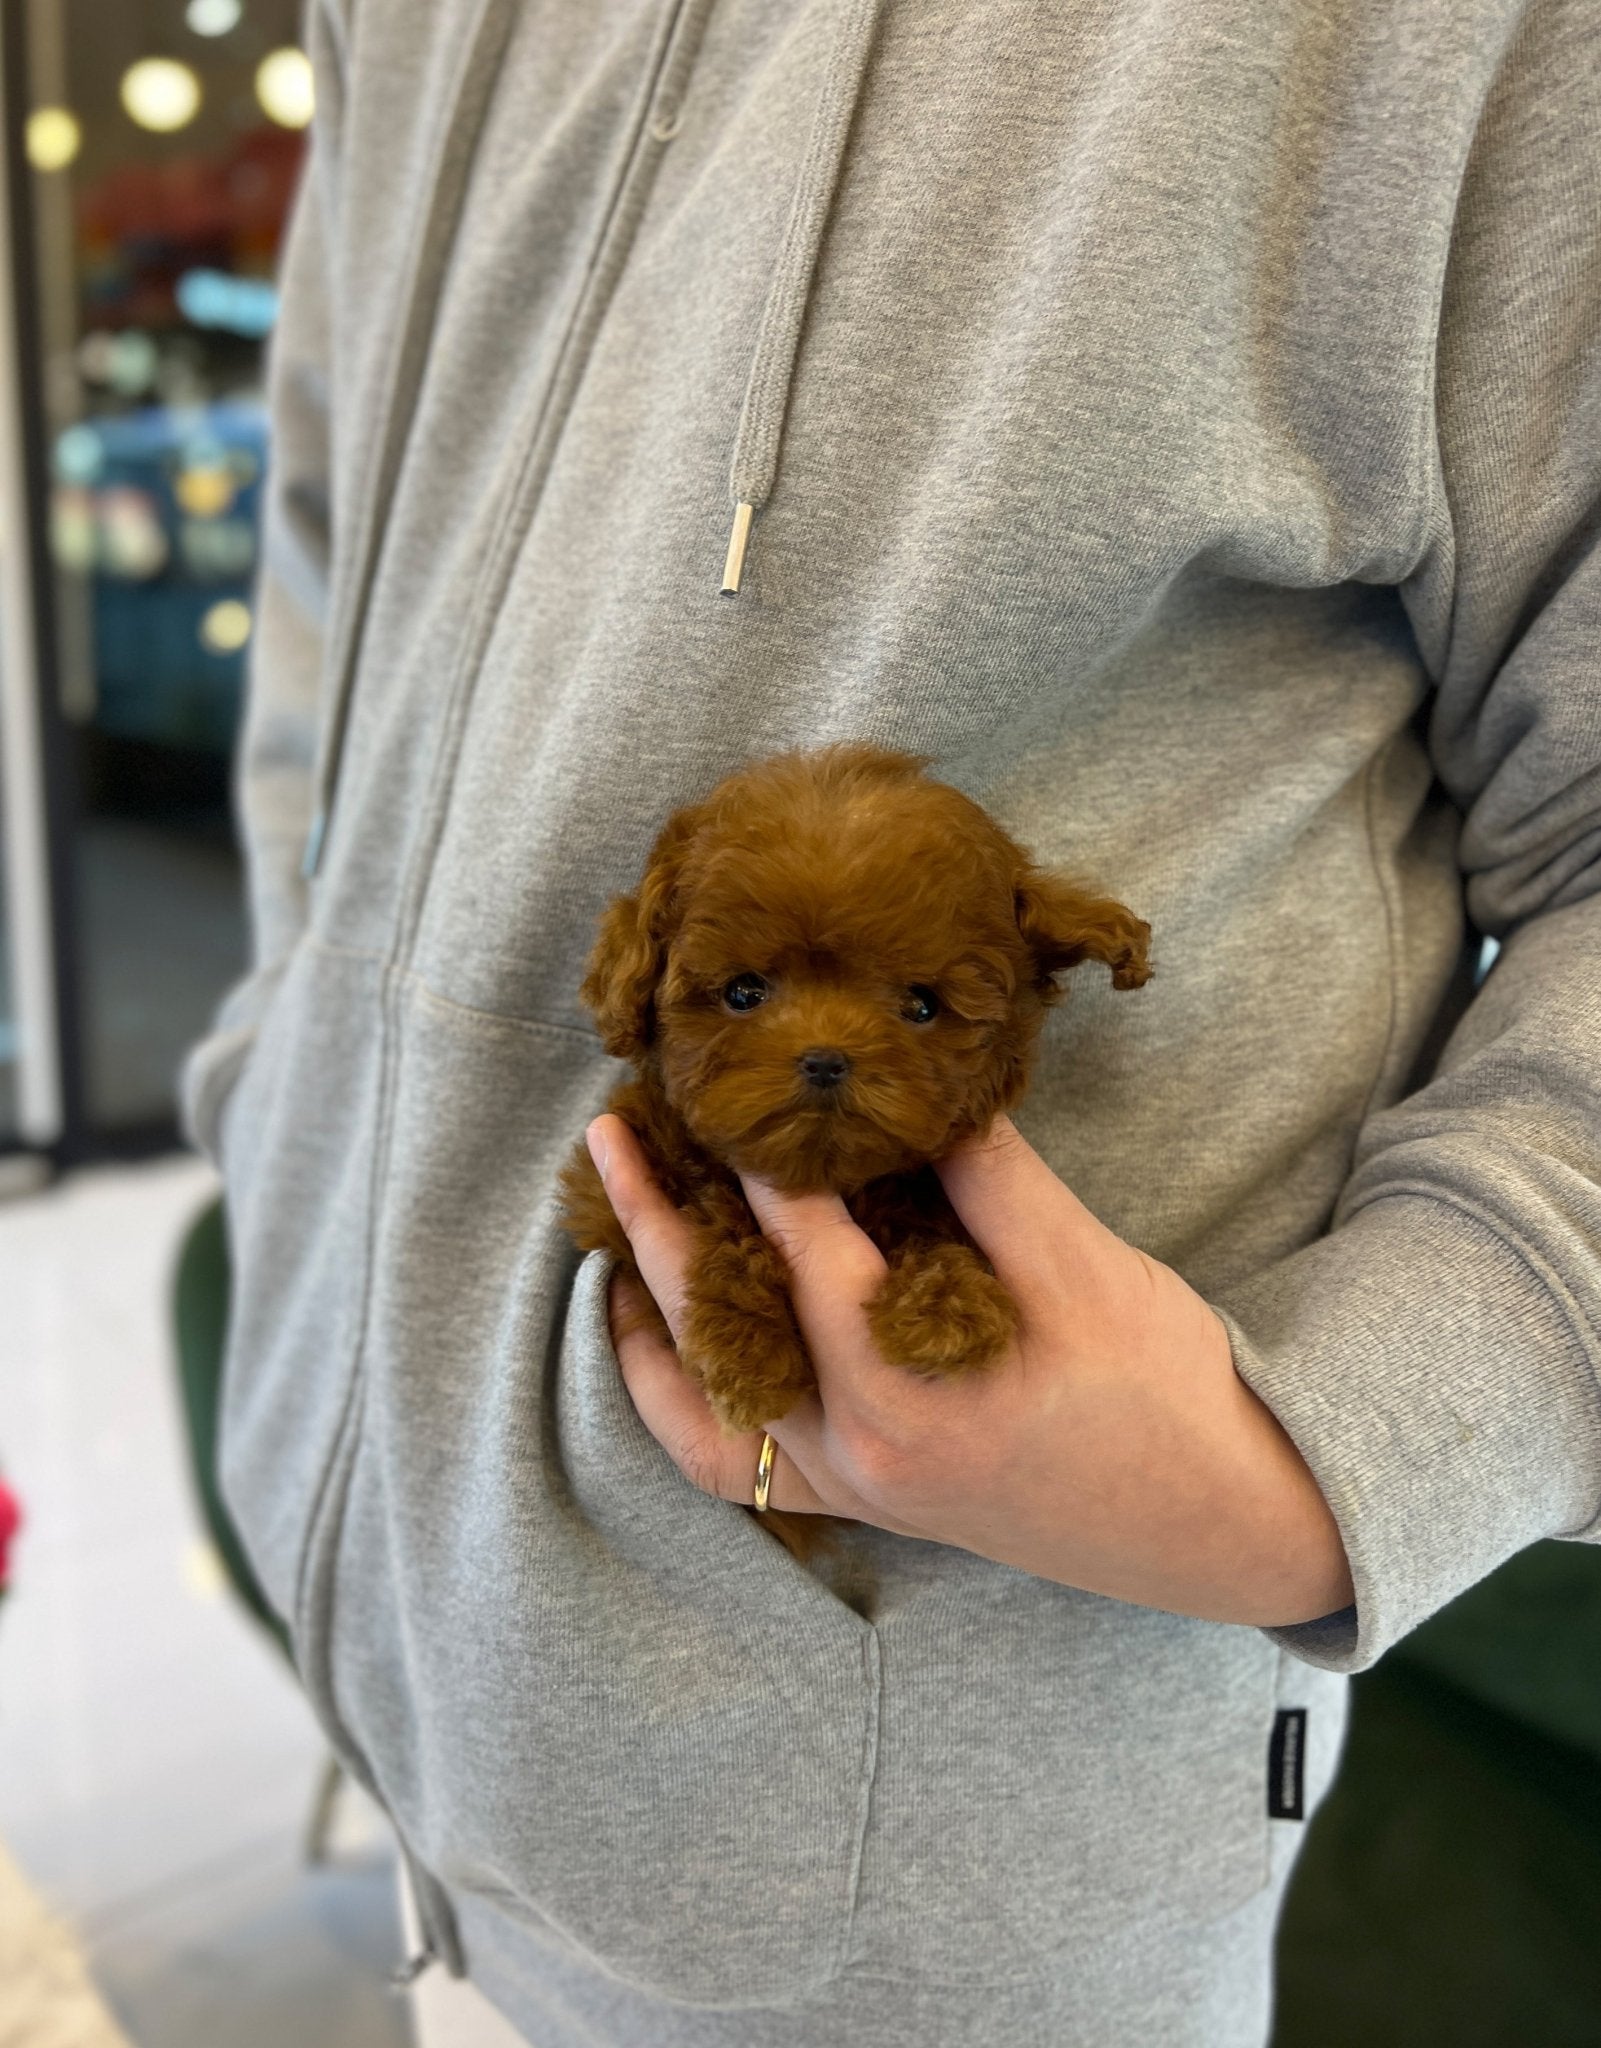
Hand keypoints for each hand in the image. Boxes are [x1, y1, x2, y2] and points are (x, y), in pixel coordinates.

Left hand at [587, 1112, 1353, 1626]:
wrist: (1219, 1520)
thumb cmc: (1163, 1391)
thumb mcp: (1089, 1268)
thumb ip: (992, 1177)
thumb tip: (919, 1089)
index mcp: (909, 1391)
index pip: (804, 1250)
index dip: (759, 1158)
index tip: (724, 1083)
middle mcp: (860, 1451)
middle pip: (723, 1321)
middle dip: (656, 1218)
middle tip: (610, 1131)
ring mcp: (856, 1487)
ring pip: (704, 1412)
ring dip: (651, 1322)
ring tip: (614, 1236)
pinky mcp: (867, 1501)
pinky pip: (735, 1468)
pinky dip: (684, 1404)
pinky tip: (667, 1340)